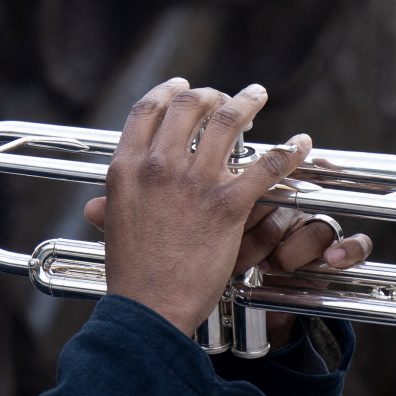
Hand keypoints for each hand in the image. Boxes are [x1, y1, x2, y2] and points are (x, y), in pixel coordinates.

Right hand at [81, 80, 322, 336]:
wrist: (150, 308)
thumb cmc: (132, 273)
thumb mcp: (113, 228)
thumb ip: (110, 206)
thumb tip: (93, 205)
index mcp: (127, 167)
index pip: (147, 109)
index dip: (168, 91)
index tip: (182, 87)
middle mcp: (159, 165)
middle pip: (188, 106)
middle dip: (209, 93)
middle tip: (223, 97)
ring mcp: (195, 182)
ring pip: (227, 121)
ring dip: (246, 101)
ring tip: (257, 95)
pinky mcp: (228, 205)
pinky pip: (267, 166)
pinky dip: (289, 151)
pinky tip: (301, 143)